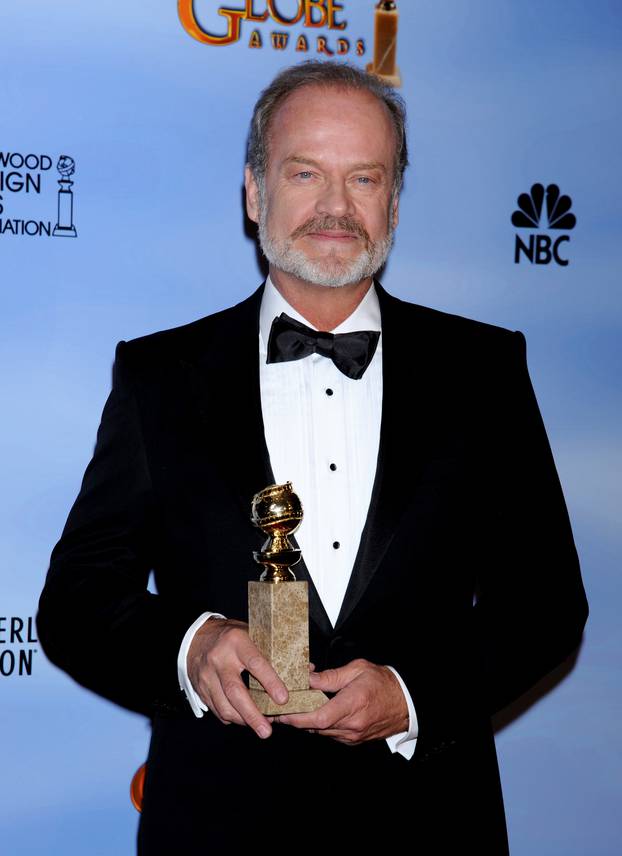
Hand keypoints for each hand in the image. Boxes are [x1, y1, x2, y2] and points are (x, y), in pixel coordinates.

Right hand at [187, 618, 287, 738]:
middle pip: (235, 691)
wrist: (197, 638)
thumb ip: (277, 653)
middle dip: (252, 714)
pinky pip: (216, 709)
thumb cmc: (231, 636)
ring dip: (243, 720)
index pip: (255, 663)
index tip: (283, 699)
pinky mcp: (200, 688)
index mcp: (237, 641)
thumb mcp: (253, 634)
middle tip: (267, 730)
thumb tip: (308, 671)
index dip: (270, 682)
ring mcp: (207, 675)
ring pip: (224, 705)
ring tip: (259, 727)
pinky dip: (231, 718)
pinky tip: (243, 719)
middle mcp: (220, 658)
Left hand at [273, 658, 408, 744]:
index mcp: (353, 704)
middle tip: (279, 708)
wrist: (405, 702)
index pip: (319, 718)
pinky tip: (314, 713)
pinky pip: (330, 734)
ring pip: (321, 732)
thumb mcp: (357, 670)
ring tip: (294, 708)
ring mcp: (353, 736)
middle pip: (315, 727)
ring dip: (307, 722)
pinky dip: (320, 725)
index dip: (297, 717)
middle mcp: (352, 725)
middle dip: (296, 718)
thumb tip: (308, 679)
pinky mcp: (354, 740)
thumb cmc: (383, 682)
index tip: (282, 713)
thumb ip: (330, 676)